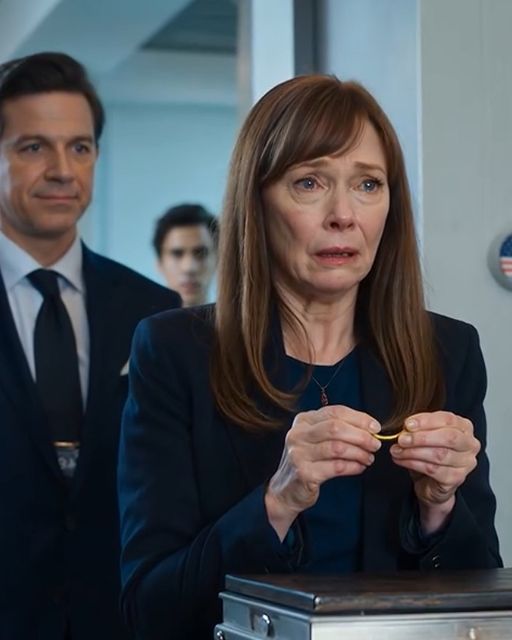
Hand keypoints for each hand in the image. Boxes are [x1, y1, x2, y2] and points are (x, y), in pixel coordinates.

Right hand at [265, 405, 380, 539]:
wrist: (285, 490)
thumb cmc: (307, 461)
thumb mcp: (315, 439)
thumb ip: (336, 430)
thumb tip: (369, 428)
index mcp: (303, 420)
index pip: (335, 412)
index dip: (358, 418)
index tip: (375, 427)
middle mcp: (298, 434)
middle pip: (336, 428)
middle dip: (361, 436)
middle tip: (375, 444)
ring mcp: (299, 453)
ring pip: (338, 447)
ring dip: (359, 453)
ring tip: (368, 458)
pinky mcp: (304, 473)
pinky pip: (336, 467)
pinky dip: (353, 466)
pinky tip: (359, 467)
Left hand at [390, 411, 480, 532]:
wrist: (431, 482)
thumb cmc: (429, 453)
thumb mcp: (425, 434)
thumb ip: (419, 428)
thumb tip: (407, 427)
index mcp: (464, 427)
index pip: (448, 419)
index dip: (426, 421)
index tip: (407, 424)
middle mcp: (470, 444)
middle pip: (448, 437)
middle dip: (421, 438)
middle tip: (401, 439)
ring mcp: (466, 463)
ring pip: (439, 455)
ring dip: (413, 452)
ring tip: (397, 451)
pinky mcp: (456, 479)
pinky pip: (433, 470)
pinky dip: (413, 464)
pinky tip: (402, 460)